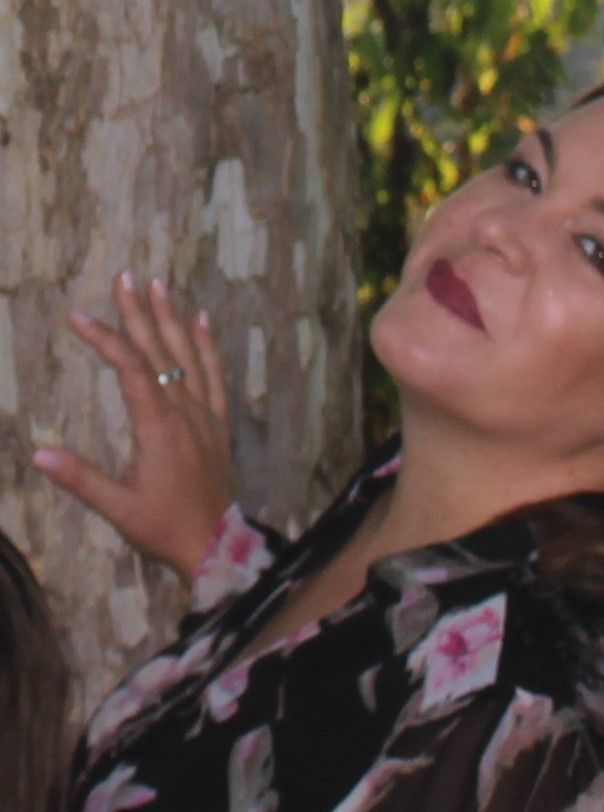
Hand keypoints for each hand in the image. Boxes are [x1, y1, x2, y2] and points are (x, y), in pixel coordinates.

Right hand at [33, 272, 234, 582]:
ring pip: (191, 357)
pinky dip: (208, 347)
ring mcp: (207, 415)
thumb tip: (37, 452)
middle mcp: (187, 412)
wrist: (216, 543)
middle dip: (141, 313)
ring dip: (174, 319)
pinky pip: (216, 376)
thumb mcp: (118, 508)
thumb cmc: (164, 526)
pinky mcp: (220, 424)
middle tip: (126, 276)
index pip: (131, 370)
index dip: (107, 339)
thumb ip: (80, 478)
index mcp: (159, 427)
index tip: (80, 316)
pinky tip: (202, 322)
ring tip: (160, 284)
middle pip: (161, 353)